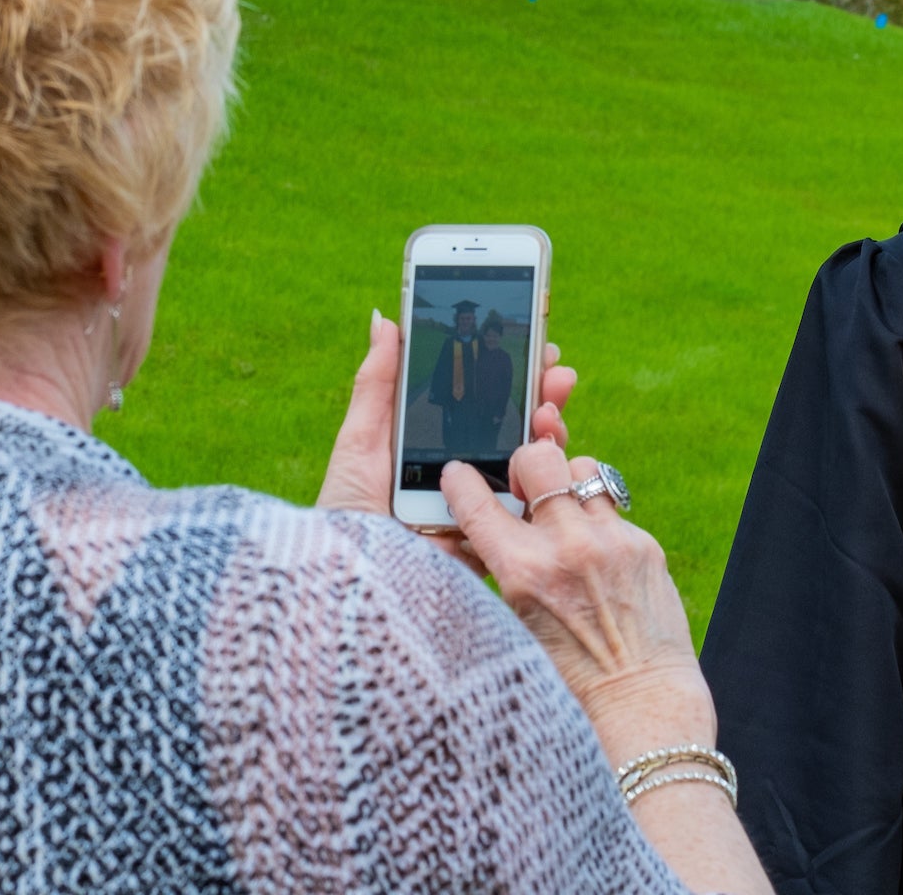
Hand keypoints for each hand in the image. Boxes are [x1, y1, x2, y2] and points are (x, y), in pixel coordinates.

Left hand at [317, 309, 574, 570]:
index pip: (488, 406)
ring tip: (549, 410)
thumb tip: (385, 319)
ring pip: (534, 469)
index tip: (536, 343)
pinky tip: (547, 456)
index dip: (515, 374)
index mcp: (440, 452)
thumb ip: (379, 383)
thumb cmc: (346, 515)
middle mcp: (469, 480)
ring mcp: (487, 513)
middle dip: (543, 397)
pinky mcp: (497, 547)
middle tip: (556, 370)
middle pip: (519, 432)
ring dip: (550, 433)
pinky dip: (549, 485)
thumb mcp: (359, 443)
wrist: (349, 583)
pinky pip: (532, 517)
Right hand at [443, 442, 715, 763]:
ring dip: (567, 485)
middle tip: (524, 491)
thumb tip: (473, 532)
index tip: (458, 475)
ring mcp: (611, 541)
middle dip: (523, 466)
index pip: (476, 501)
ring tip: (564, 516)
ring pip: (582, 468)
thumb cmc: (567, 677)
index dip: (459, 481)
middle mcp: (567, 547)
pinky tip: (596, 555)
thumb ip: (496, 571)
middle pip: (536, 458)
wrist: (638, 701)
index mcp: (522, 572)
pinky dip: (597, 521)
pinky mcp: (644, 544)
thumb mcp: (513, 626)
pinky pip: (612, 508)